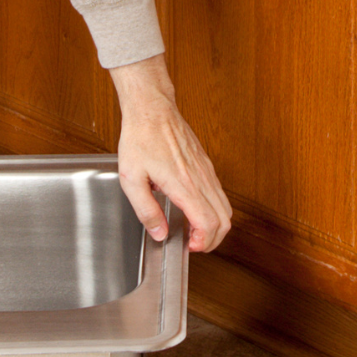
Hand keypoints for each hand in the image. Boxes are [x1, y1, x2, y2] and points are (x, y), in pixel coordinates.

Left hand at [111, 54, 231, 252]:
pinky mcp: (206, 165)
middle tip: (194, 244)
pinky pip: (220, 194)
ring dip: (215, 225)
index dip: (203, 242)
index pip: (208, 222)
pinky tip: (194, 210)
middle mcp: (200, 178)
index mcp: (182, 184)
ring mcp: (206, 171)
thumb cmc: (140, 139)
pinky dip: (214, 209)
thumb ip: (146, 210)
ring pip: (226, 207)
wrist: (152, 110)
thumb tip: (159, 232)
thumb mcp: (131, 179)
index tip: (189, 246)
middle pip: (224, 220)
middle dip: (213, 240)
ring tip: (194, 230)